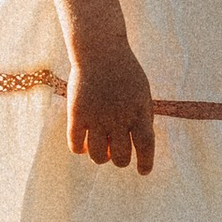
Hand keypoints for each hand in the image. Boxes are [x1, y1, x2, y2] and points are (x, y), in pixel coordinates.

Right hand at [68, 43, 155, 174]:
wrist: (99, 50)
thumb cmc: (124, 72)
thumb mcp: (141, 93)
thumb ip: (143, 118)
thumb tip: (140, 145)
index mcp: (139, 112)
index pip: (146, 146)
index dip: (145, 163)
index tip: (142, 171)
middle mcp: (119, 118)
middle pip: (120, 157)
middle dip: (120, 160)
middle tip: (116, 154)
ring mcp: (97, 117)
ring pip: (98, 157)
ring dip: (100, 157)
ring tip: (100, 147)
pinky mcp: (77, 114)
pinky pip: (76, 146)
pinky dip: (80, 149)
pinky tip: (83, 143)